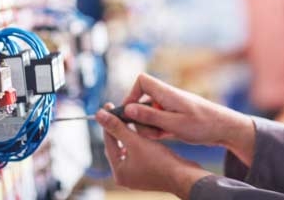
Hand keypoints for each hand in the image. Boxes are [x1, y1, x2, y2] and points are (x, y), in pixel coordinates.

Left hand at [96, 106, 211, 198]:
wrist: (183, 176)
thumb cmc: (160, 162)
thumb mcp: (136, 142)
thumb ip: (117, 128)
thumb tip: (100, 115)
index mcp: (119, 172)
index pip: (109, 142)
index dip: (108, 123)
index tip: (107, 107)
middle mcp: (125, 176)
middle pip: (118, 146)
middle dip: (119, 129)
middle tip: (119, 112)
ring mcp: (137, 175)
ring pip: (129, 149)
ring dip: (129, 134)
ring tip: (131, 119)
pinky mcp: (148, 172)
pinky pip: (139, 153)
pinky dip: (139, 142)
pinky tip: (143, 132)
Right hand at [121, 73, 255, 165]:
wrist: (226, 129)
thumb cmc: (204, 125)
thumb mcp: (174, 124)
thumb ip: (150, 116)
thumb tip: (127, 109)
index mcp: (167, 93)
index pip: (141, 81)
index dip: (132, 94)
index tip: (130, 113)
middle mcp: (167, 97)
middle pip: (142, 101)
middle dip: (141, 118)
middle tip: (152, 132)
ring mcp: (171, 107)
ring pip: (149, 114)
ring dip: (150, 126)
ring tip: (163, 135)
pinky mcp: (174, 116)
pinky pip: (158, 121)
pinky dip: (158, 129)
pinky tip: (167, 136)